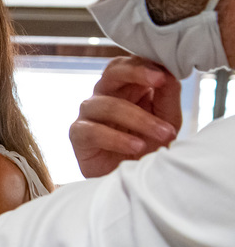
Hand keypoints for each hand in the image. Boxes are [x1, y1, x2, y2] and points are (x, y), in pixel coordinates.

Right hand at [69, 56, 180, 177]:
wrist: (134, 183)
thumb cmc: (148, 149)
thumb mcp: (167, 121)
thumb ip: (167, 97)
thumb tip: (168, 73)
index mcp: (126, 89)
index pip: (129, 64)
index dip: (145, 64)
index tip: (166, 72)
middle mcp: (105, 96)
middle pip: (111, 72)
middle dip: (136, 72)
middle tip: (160, 80)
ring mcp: (89, 115)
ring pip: (106, 104)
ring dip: (138, 118)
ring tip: (163, 134)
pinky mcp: (78, 136)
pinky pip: (92, 130)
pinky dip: (116, 138)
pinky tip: (136, 146)